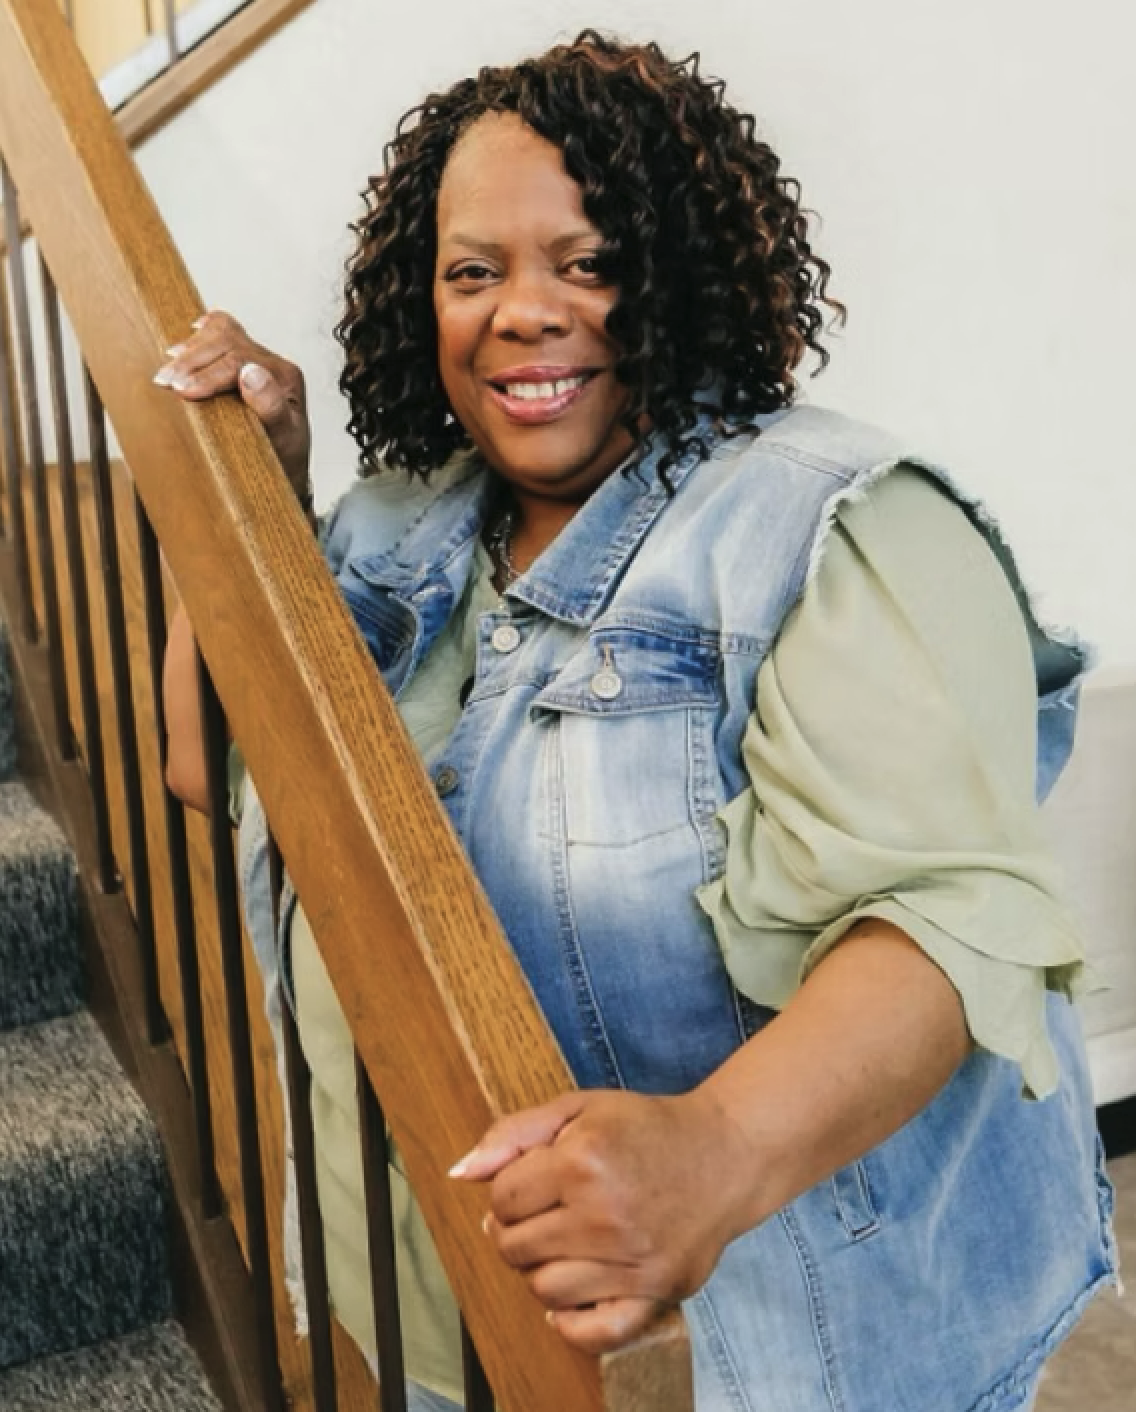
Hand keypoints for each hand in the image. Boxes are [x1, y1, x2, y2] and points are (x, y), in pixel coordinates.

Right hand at [153, 310, 311, 498]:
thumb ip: (272, 409)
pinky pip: (221, 333)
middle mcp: (272, 362)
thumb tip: (252, 374)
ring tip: (167, 372)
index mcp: (285, 377)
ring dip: (190, 350)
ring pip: (221, 332)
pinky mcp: (242, 359)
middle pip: (227, 340)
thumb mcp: (284, 441)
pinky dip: (199, 338)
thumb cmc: (283, 458)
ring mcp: (257, 357)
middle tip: (166, 382)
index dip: (207, 374)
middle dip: (192, 361)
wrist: (283, 468)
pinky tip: (181, 348)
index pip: (241, 361)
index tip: (182, 391)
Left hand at [450, 1088, 757, 1354]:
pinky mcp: (657, 1290)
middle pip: (515, 1248)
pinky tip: (571, 1298)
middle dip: (516, 1230)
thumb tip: (461, 1173)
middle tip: (543, 1213)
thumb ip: (514, 1134)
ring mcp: (633, 1259)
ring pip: (545, 1289)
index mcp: (583, 1161)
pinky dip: (571, 1324)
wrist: (725, 1153)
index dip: (508, 1190)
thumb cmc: (648, 1128)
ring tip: (562, 1244)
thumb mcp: (579, 1108)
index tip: (533, 1181)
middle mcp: (606, 1214)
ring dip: (541, 1269)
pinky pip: (594, 1332)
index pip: (503, 1200)